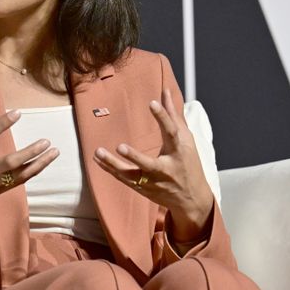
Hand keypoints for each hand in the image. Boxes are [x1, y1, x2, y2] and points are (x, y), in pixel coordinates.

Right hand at [0, 92, 58, 244]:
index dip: (2, 124)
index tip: (17, 112)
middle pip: (10, 162)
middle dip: (30, 152)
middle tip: (46, 142)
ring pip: (19, 175)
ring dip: (39, 164)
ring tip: (54, 152)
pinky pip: (18, 182)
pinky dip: (32, 172)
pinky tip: (43, 162)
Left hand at [92, 89, 213, 244]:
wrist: (191, 198)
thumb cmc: (188, 162)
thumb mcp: (185, 138)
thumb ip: (173, 114)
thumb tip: (165, 91)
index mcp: (179, 151)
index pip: (171, 132)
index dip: (163, 117)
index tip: (152, 103)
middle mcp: (167, 168)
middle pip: (150, 164)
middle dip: (135, 157)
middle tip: (120, 147)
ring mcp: (154, 181)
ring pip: (132, 175)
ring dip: (114, 164)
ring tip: (98, 152)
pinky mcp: (144, 189)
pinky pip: (125, 179)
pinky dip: (110, 169)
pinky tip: (97, 160)